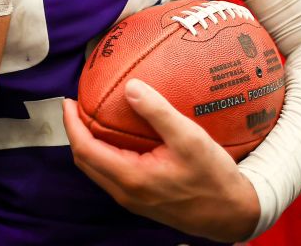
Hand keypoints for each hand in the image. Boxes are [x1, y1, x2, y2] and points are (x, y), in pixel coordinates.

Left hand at [62, 80, 259, 241]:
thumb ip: (158, 111)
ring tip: (94, 117)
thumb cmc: (213, 177)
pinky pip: (113, 174)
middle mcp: (126, 192)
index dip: (71, 124)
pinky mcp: (142, 200)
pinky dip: (106, 154)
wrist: (231, 214)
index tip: (68, 101)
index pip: (85, 149)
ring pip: (98, 170)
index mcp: (131, 177)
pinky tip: (120, 137)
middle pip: (85, 162)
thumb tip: (131, 86)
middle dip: (75, 133)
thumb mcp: (189, 138)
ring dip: (90, 144)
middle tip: (77, 106)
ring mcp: (133, 199)